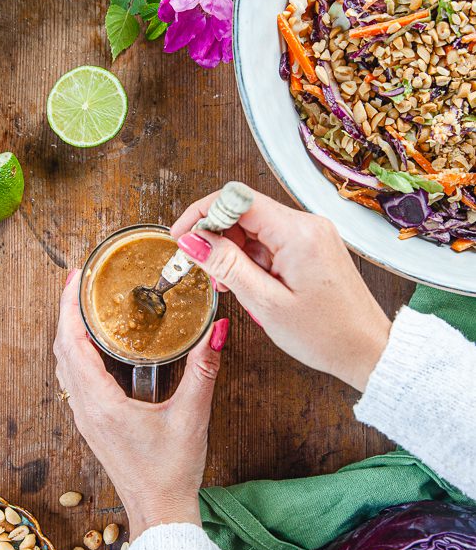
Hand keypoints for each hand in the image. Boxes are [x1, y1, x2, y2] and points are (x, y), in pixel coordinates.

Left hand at [54, 271, 229, 540]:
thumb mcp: (192, 416)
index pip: (72, 344)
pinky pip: (73, 380)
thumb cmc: (173, 471)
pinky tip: (93, 344)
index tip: (74, 278)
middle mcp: (86, 409)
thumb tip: (217, 330)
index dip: (68, 307)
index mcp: (102, 404)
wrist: (160, 512)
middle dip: (65, 311)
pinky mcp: (93, 424)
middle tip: (78, 280)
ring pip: (64, 366)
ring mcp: (86, 418)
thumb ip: (204, 369)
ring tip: (82, 304)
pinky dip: (76, 353)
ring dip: (69, 332)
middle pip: (62, 350)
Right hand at [171, 190, 390, 390]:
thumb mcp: (266, 303)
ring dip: (233, 252)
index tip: (181, 236)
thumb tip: (193, 240)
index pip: (237, 198)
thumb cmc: (326, 335)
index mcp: (298, 233)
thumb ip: (227, 266)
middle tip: (203, 271)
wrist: (368, 351)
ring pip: (255, 227)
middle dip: (216, 237)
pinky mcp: (312, 246)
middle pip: (244, 210)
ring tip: (229, 286)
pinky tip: (250, 285)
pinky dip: (252, 259)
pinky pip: (271, 241)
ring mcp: (312, 234)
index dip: (202, 213)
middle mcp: (307, 224)